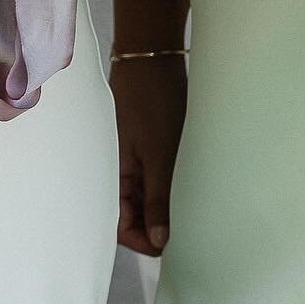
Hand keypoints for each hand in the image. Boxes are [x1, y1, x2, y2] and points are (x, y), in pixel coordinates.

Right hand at [112, 55, 186, 256]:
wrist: (151, 58)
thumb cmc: (150, 103)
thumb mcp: (158, 156)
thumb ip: (158, 200)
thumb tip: (159, 241)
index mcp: (110, 176)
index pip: (121, 225)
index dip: (145, 240)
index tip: (175, 244)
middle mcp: (118, 172)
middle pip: (134, 215)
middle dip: (158, 226)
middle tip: (190, 227)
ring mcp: (131, 160)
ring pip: (147, 199)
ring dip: (166, 206)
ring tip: (194, 205)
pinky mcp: (145, 149)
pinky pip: (154, 180)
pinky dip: (170, 187)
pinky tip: (189, 185)